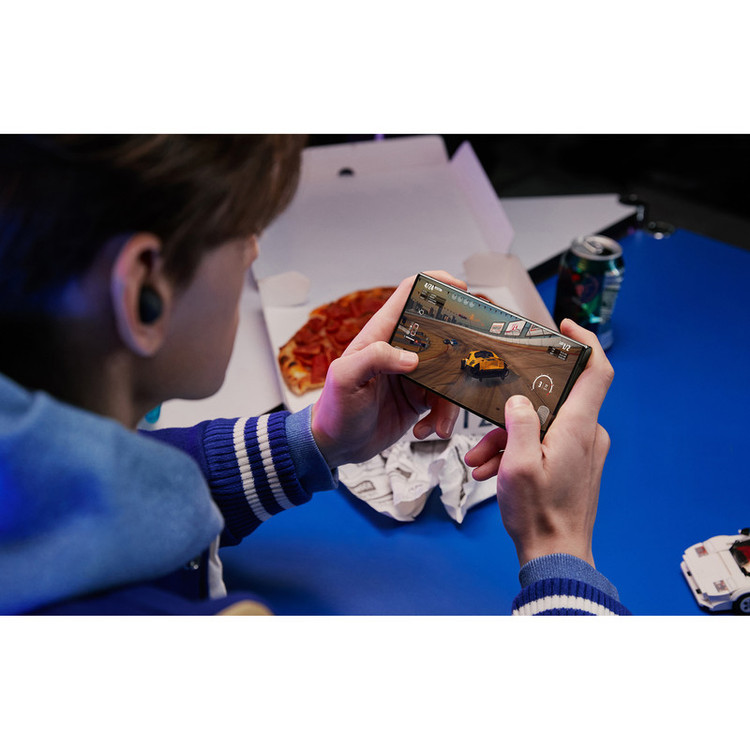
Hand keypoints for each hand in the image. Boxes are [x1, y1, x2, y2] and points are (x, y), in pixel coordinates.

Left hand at [311, 271, 464, 467]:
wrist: (336, 445)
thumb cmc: (333, 409)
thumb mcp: (345, 378)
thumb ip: (373, 358)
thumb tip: (411, 358)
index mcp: (380, 335)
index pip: (409, 295)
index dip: (434, 283)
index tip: (460, 287)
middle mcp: (400, 351)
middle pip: (441, 335)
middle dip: (459, 349)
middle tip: (470, 365)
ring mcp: (413, 375)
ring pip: (448, 375)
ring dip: (449, 403)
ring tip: (438, 424)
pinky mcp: (420, 399)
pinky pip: (444, 402)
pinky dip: (441, 419)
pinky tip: (424, 430)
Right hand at [464, 320, 612, 566]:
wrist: (556, 554)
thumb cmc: (539, 514)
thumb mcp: (519, 464)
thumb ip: (519, 423)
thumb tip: (517, 400)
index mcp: (578, 426)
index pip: (597, 370)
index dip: (586, 341)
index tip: (566, 325)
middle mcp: (586, 433)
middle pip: (550, 401)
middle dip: (512, 412)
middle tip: (485, 431)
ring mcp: (582, 449)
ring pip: (541, 425)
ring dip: (508, 438)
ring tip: (481, 461)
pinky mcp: (575, 463)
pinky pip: (544, 444)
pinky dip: (518, 451)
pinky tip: (492, 470)